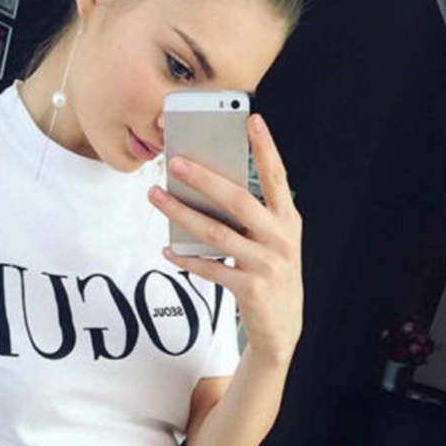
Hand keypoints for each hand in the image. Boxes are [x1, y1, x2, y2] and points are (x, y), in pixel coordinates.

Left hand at [147, 113, 303, 363]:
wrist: (283, 326)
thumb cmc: (272, 273)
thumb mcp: (273, 241)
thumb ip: (252, 217)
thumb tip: (208, 188)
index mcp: (288, 220)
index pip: (277, 177)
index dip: (265, 148)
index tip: (251, 119)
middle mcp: (280, 238)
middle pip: (238, 201)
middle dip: (205, 179)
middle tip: (176, 162)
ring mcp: (266, 264)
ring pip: (215, 233)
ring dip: (181, 214)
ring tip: (157, 197)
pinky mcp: (250, 288)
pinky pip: (210, 268)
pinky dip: (186, 259)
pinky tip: (168, 251)